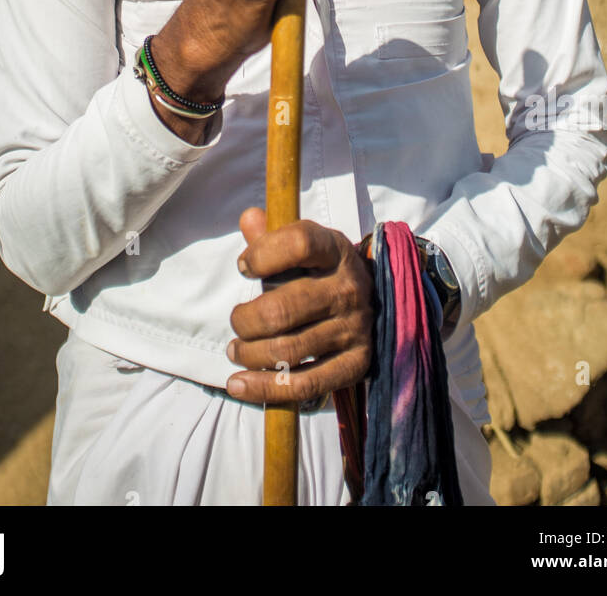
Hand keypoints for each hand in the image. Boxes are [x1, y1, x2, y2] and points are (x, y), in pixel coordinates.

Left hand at [225, 208, 374, 404]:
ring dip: (249, 354)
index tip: (244, 266)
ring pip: (287, 350)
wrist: (370, 300)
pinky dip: (265, 388)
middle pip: (281, 309)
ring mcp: (355, 328)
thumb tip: (250, 218)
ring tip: (236, 350)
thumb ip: (272, 236)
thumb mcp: (303, 247)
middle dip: (244, 320)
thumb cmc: (320, 271)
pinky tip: (239, 384)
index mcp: (335, 250)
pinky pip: (305, 385)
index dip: (262, 254)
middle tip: (236, 321)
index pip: (298, 244)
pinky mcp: (356, 364)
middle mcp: (348, 288)